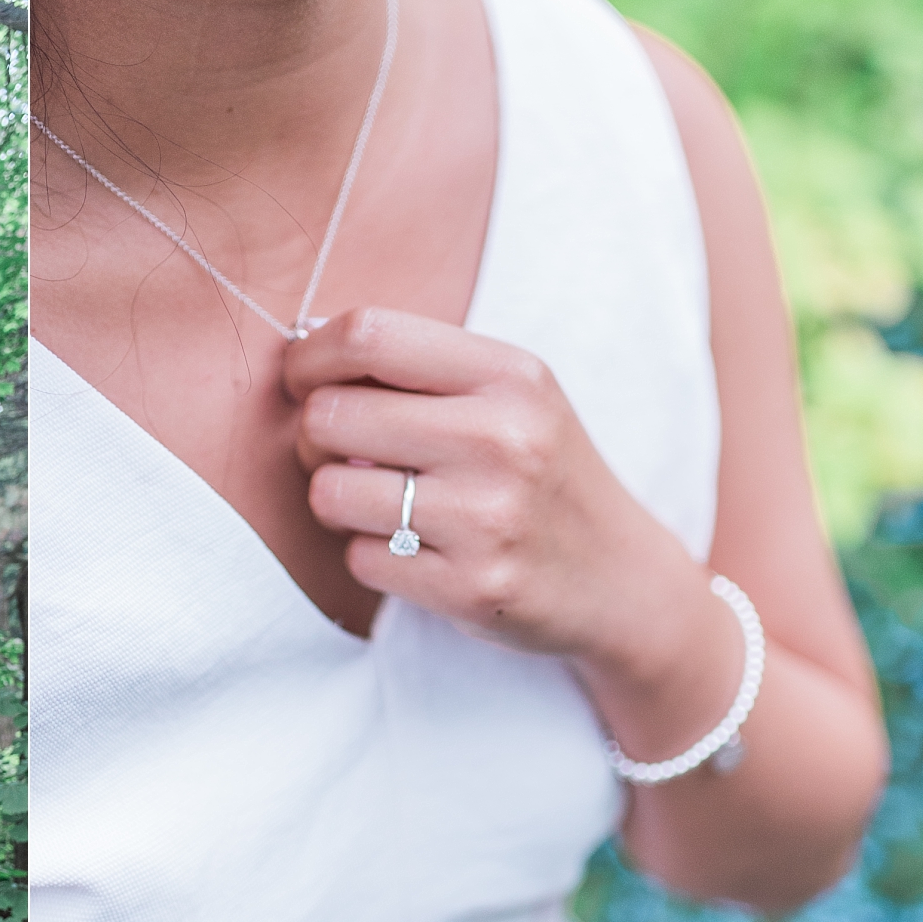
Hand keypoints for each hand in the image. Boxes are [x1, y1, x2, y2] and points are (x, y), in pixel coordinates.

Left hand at [285, 307, 713, 679]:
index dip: (308, 357)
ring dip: (338, 502)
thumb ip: (419, 372)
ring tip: (384, 505)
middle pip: (331, 415)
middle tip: (343, 453)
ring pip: (330, 492)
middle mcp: (502, 439)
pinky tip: (418, 552)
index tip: (304, 380)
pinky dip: (372, 557)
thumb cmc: (540, 476)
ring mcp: (488, 518)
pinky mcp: (472, 587)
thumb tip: (300, 360)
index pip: (367, 334)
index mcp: (509, 375)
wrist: (622, 581)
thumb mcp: (511, 398)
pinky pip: (360, 559)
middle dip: (314, 437)